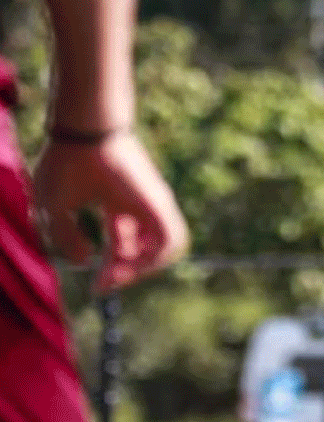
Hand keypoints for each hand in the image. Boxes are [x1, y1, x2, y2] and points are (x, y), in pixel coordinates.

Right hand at [33, 132, 189, 292]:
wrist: (83, 135)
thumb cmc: (65, 165)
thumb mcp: (54, 209)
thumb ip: (66, 238)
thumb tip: (84, 262)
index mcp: (118, 205)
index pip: (123, 244)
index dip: (111, 268)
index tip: (96, 286)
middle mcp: (139, 207)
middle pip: (143, 249)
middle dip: (125, 273)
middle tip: (104, 285)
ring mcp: (152, 205)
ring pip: (164, 248)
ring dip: (142, 270)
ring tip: (117, 277)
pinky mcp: (160, 204)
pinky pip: (171, 240)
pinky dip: (154, 259)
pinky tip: (129, 266)